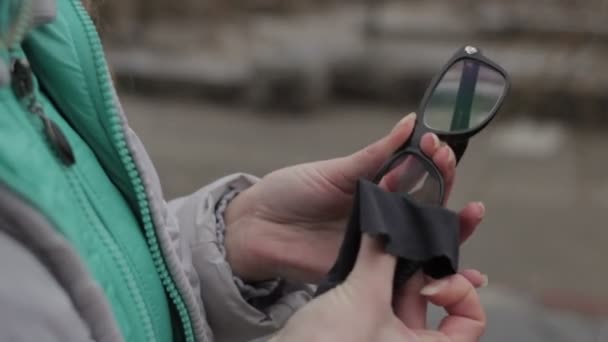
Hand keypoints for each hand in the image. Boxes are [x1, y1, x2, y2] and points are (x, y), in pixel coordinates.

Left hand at [224, 113, 484, 281]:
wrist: (256, 228)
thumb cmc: (290, 192)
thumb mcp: (335, 171)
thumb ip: (374, 156)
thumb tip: (411, 123)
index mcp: (376, 186)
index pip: (417, 173)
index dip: (433, 161)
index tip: (438, 144)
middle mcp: (383, 214)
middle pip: (428, 204)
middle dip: (447, 185)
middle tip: (447, 165)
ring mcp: (378, 242)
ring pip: (424, 237)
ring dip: (453, 227)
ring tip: (469, 213)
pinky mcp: (369, 269)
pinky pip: (406, 271)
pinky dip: (437, 270)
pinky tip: (465, 269)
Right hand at [271, 235, 486, 341]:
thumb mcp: (364, 299)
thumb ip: (381, 256)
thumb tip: (389, 223)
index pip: (471, 319)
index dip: (459, 293)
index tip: (430, 281)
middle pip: (435, 297)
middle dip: (425, 264)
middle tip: (416, 233)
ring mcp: (384, 334)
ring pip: (404, 289)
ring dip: (398, 261)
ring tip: (391, 233)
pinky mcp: (361, 323)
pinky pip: (379, 289)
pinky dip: (377, 268)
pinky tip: (369, 244)